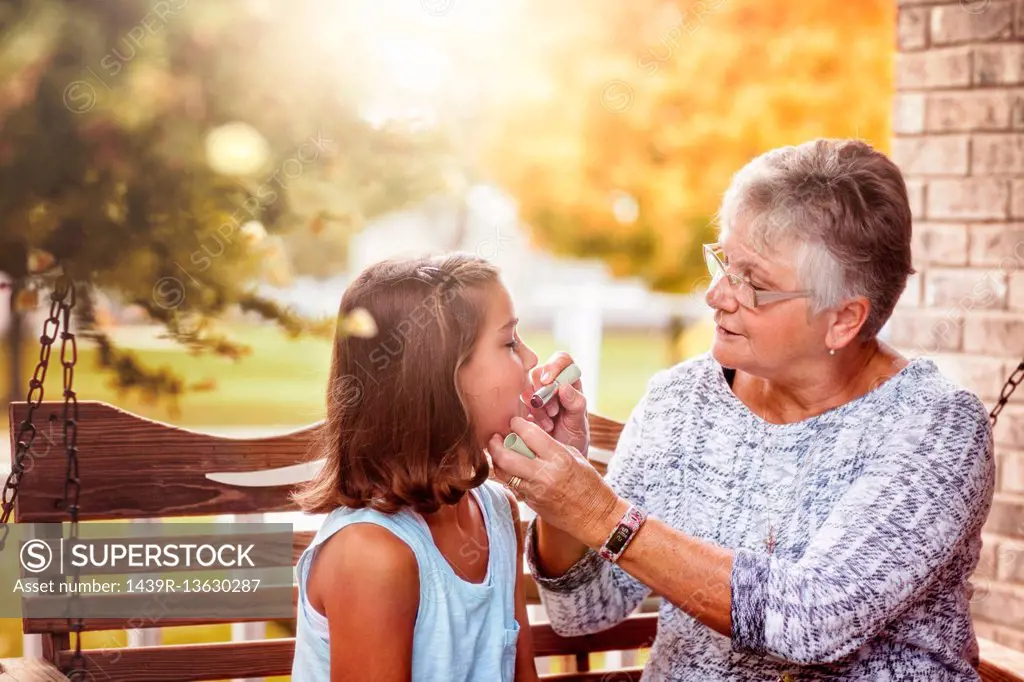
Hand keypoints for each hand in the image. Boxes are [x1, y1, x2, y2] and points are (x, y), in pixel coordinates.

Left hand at [489, 416, 622, 546]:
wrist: (594, 516)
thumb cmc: (588, 483)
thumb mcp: (574, 456)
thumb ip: (550, 445)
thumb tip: (528, 435)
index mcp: (559, 458)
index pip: (529, 434)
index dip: (517, 424)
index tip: (515, 422)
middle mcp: (544, 474)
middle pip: (505, 456)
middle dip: (495, 444)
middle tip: (496, 437)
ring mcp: (535, 491)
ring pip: (503, 472)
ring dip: (497, 459)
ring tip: (498, 452)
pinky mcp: (530, 502)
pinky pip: (511, 485)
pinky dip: (507, 474)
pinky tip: (510, 468)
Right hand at [521, 352, 589, 456]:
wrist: (558, 460)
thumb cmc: (574, 440)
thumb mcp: (579, 424)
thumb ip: (576, 405)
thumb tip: (564, 387)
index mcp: (570, 384)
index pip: (563, 360)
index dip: (554, 365)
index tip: (548, 381)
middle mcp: (552, 386)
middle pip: (540, 372)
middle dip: (543, 391)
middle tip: (552, 411)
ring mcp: (537, 397)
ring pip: (527, 388)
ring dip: (536, 406)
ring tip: (548, 424)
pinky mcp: (524, 409)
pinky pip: (519, 404)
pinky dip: (528, 415)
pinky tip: (539, 427)